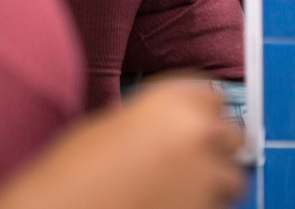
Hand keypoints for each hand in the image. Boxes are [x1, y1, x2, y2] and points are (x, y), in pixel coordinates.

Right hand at [0, 78, 245, 208]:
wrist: (61, 208)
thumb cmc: (73, 169)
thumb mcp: (115, 123)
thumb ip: (155, 121)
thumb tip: (175, 132)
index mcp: (171, 99)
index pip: (211, 96)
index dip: (201, 112)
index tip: (196, 124)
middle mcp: (197, 131)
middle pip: (231, 134)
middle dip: (215, 147)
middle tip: (190, 162)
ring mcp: (206, 175)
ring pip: (233, 176)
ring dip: (214, 181)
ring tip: (179, 189)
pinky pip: (218, 205)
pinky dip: (202, 204)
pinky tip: (170, 204)